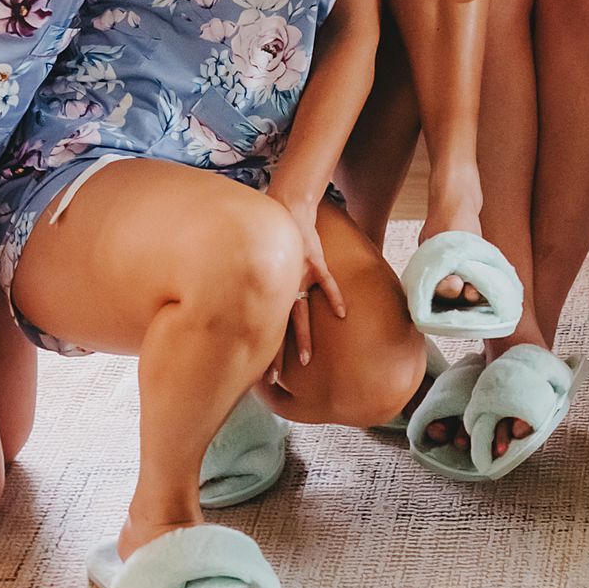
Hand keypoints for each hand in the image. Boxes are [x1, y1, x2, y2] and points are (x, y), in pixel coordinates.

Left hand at [265, 186, 344, 382]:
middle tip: (272, 380)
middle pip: (279, 328)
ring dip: (303, 339)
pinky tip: (342, 315)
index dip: (261, 348)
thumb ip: (260, 273)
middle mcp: (283, 287)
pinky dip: (334, 298)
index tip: (257, 372)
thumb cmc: (275, 233)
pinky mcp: (316, 262)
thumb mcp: (263, 256)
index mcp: (272, 289)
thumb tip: (247, 288)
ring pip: (300, 314)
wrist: (288, 207)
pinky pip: (326, 284)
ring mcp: (301, 276)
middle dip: (276, 355)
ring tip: (305, 362)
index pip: (264, 326)